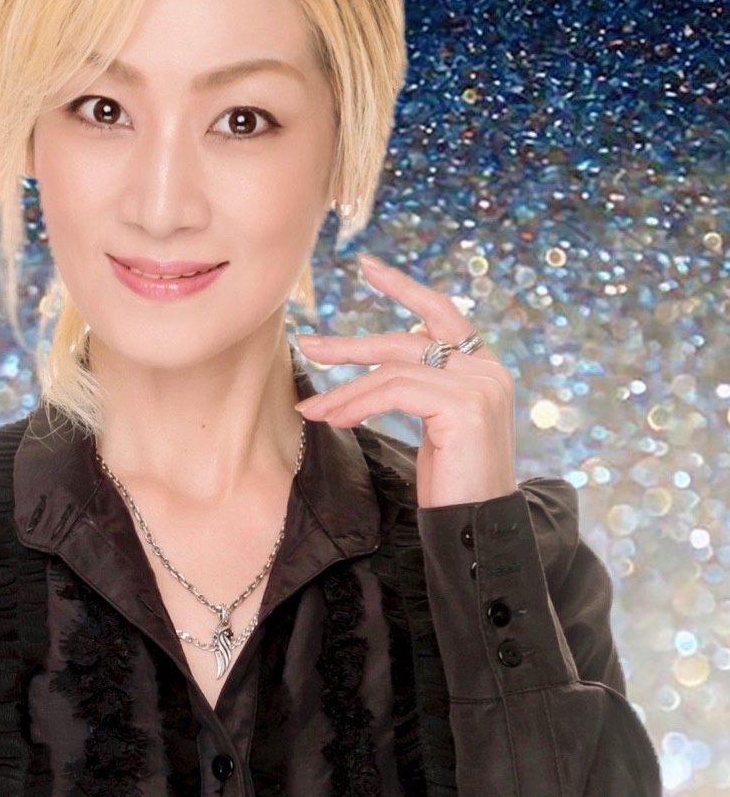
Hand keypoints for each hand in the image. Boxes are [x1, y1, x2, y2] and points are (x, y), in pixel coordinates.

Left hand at [294, 253, 517, 508]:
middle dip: (351, 345)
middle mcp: (488, 370)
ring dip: (345, 391)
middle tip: (308, 345)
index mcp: (483, 368)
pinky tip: (335, 420)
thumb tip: (369, 369)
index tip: (367, 266)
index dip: (403, 287)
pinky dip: (358, 403)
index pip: (440, 312)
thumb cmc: (453, 483)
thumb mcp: (432, 424)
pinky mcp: (465, 405)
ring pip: (393, 369)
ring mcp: (480, 385)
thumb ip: (416, 387)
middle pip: (406, 340)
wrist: (477, 530)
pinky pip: (395, 391)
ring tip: (311, 411)